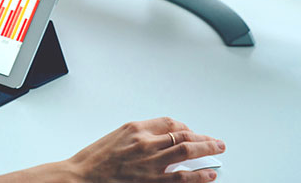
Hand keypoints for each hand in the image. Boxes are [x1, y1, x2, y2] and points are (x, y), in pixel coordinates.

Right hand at [64, 117, 223, 182]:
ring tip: (218, 152)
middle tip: (217, 142)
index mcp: (135, 129)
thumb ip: (140, 135)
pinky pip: (180, 178)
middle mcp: (144, 143)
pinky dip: (198, 176)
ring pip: (185, 152)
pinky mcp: (151, 182)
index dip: (185, 127)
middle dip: (203, 138)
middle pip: (181, 136)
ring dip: (205, 152)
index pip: (169, 123)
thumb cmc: (95, 159)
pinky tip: (208, 175)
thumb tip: (162, 136)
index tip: (193, 133)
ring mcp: (149, 164)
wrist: (82, 177)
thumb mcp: (117, 137)